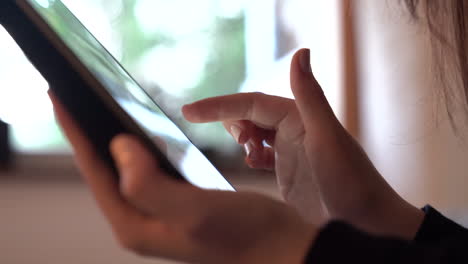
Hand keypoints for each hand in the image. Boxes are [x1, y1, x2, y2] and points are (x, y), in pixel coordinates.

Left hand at [50, 95, 315, 263]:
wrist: (277, 247)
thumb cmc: (244, 234)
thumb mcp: (195, 209)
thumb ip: (149, 184)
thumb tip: (119, 147)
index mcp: (135, 225)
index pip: (95, 171)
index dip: (75, 132)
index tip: (59, 96)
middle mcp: (140, 222)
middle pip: (103, 170)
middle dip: (86, 133)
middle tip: (72, 96)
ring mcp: (157, 214)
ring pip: (123, 170)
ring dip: (109, 140)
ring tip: (98, 109)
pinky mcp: (173, 204)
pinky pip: (144, 171)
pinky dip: (137, 148)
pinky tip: (139, 133)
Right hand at [182, 49, 423, 237]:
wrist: (365, 222)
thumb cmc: (351, 183)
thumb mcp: (327, 138)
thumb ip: (310, 96)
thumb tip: (300, 52)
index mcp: (299, 116)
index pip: (251, 103)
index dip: (218, 106)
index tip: (188, 112)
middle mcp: (294, 128)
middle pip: (249, 114)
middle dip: (232, 122)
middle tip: (238, 142)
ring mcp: (289, 149)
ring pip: (253, 132)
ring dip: (241, 138)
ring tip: (248, 154)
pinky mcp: (287, 170)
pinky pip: (259, 153)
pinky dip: (249, 155)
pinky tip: (253, 163)